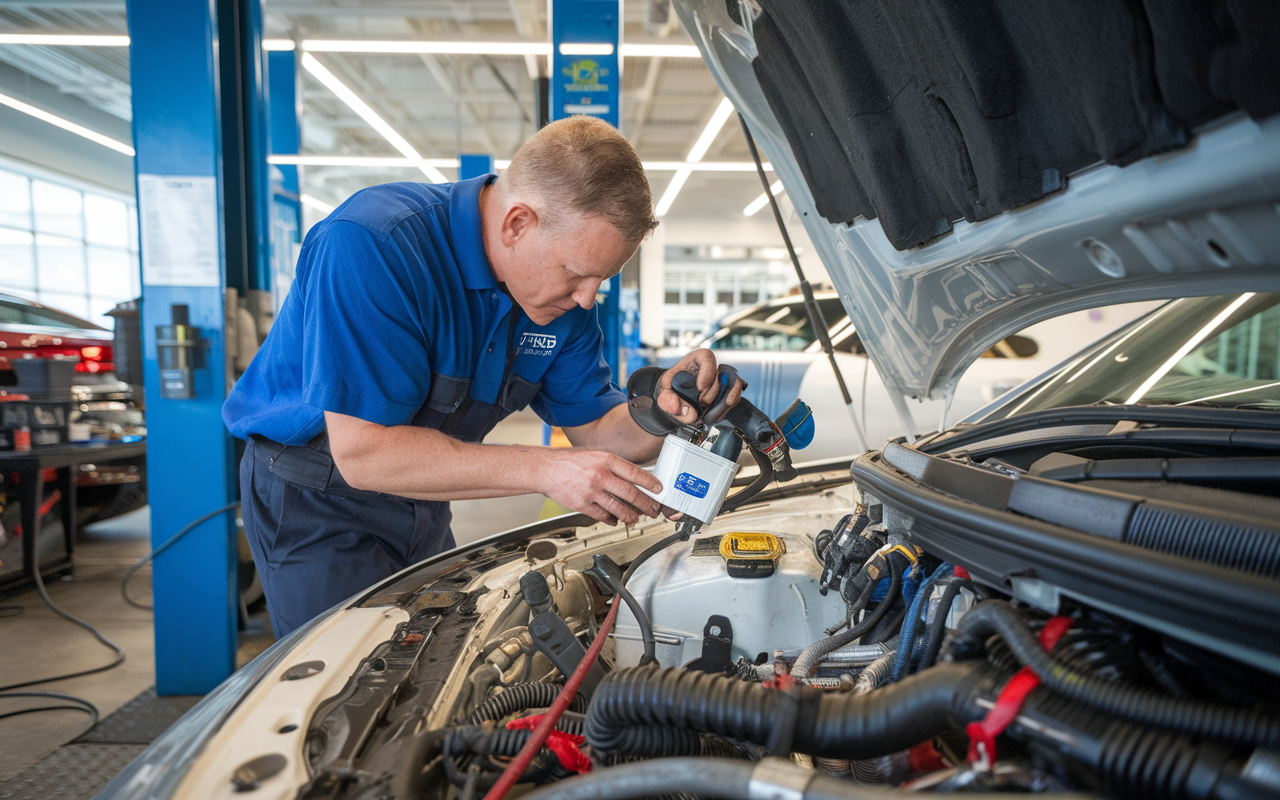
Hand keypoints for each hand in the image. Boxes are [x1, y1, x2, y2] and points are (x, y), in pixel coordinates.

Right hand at [537, 447, 664, 524]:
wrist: (545, 469)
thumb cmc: (569, 461)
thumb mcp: (594, 455)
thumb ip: (612, 466)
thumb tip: (633, 477)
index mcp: (606, 459)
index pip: (635, 473)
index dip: (650, 483)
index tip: (658, 490)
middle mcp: (600, 475)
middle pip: (631, 493)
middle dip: (646, 504)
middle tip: (653, 509)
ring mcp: (591, 491)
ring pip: (619, 508)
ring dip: (631, 516)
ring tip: (636, 518)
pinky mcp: (582, 504)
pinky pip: (603, 516)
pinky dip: (612, 520)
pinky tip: (615, 520)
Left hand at [657, 349, 744, 424]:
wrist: (675, 398)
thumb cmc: (670, 389)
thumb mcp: (663, 392)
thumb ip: (668, 400)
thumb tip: (689, 413)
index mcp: (695, 360)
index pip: (707, 357)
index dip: (708, 372)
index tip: (700, 388)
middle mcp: (712, 367)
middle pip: (721, 375)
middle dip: (711, 393)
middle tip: (700, 403)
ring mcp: (721, 380)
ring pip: (734, 385)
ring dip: (723, 402)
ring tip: (710, 414)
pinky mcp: (726, 392)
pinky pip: (734, 398)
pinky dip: (725, 409)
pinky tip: (713, 416)